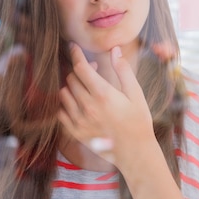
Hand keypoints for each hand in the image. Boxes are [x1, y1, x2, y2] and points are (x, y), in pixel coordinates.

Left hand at [57, 43, 155, 167]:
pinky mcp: (75, 132)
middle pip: (72, 79)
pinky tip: (78, 104)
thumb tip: (114, 50)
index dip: (76, 54)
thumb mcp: (135, 93)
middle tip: (93, 72)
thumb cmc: (138, 121)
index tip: (73, 47)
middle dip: (80, 71)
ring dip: (72, 87)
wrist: (135, 151)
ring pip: (64, 94)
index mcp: (103, 94)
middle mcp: (87, 106)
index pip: (81, 68)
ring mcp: (79, 120)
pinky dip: (66, 105)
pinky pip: (61, 112)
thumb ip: (123, 70)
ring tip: (85, 88)